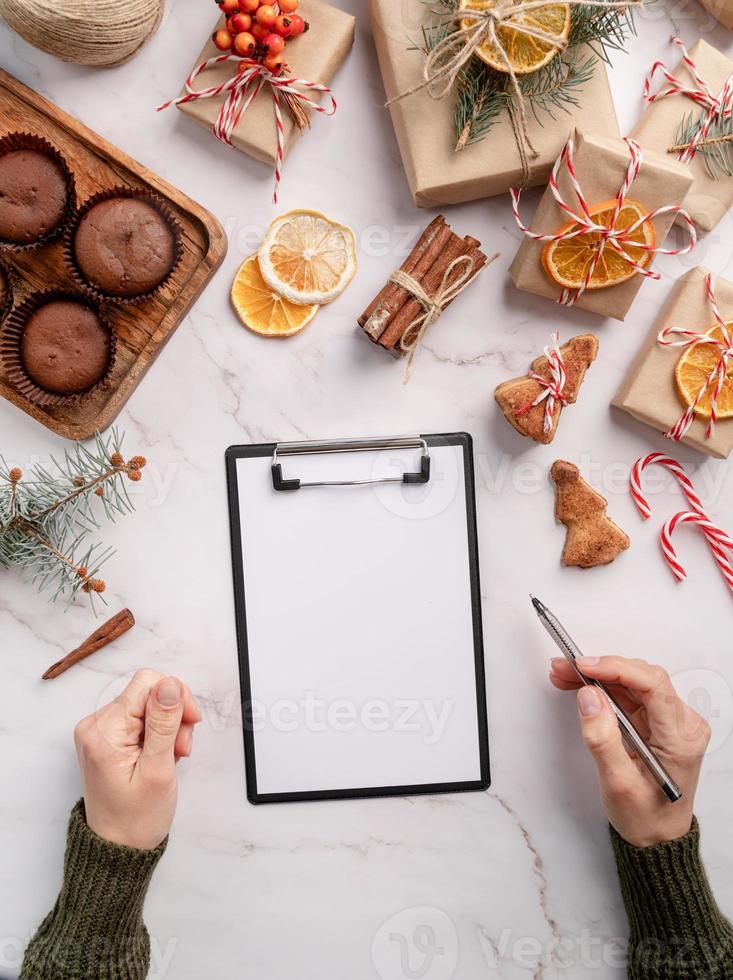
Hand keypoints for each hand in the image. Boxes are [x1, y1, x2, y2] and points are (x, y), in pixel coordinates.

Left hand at [74, 668, 201, 849]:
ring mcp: (99, 731)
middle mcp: (95, 725)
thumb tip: (170, 685)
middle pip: (148, 692)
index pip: (148, 683)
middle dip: (173, 716)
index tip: (189, 725)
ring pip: (147, 704)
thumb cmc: (136, 819)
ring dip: (168, 726)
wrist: (118, 848)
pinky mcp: (107, 737)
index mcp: (103, 731)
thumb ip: (164, 724)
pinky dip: (157, 733)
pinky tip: (161, 755)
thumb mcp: (158, 770)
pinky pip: (139, 718)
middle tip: (180, 749)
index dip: (176, 698)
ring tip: (172, 757)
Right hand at [549, 656, 709, 847]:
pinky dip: (603, 688)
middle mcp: (682, 724)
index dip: (617, 668)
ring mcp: (670, 722)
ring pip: (633, 683)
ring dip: (598, 676)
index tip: (585, 667)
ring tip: (565, 675)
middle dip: (601, 669)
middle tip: (566, 669)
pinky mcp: (657, 723)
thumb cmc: (646, 816)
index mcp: (681, 738)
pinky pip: (630, 695)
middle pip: (641, 678)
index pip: (653, 685)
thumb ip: (602, 738)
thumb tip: (589, 697)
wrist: (657, 836)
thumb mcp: (618, 782)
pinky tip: (580, 686)